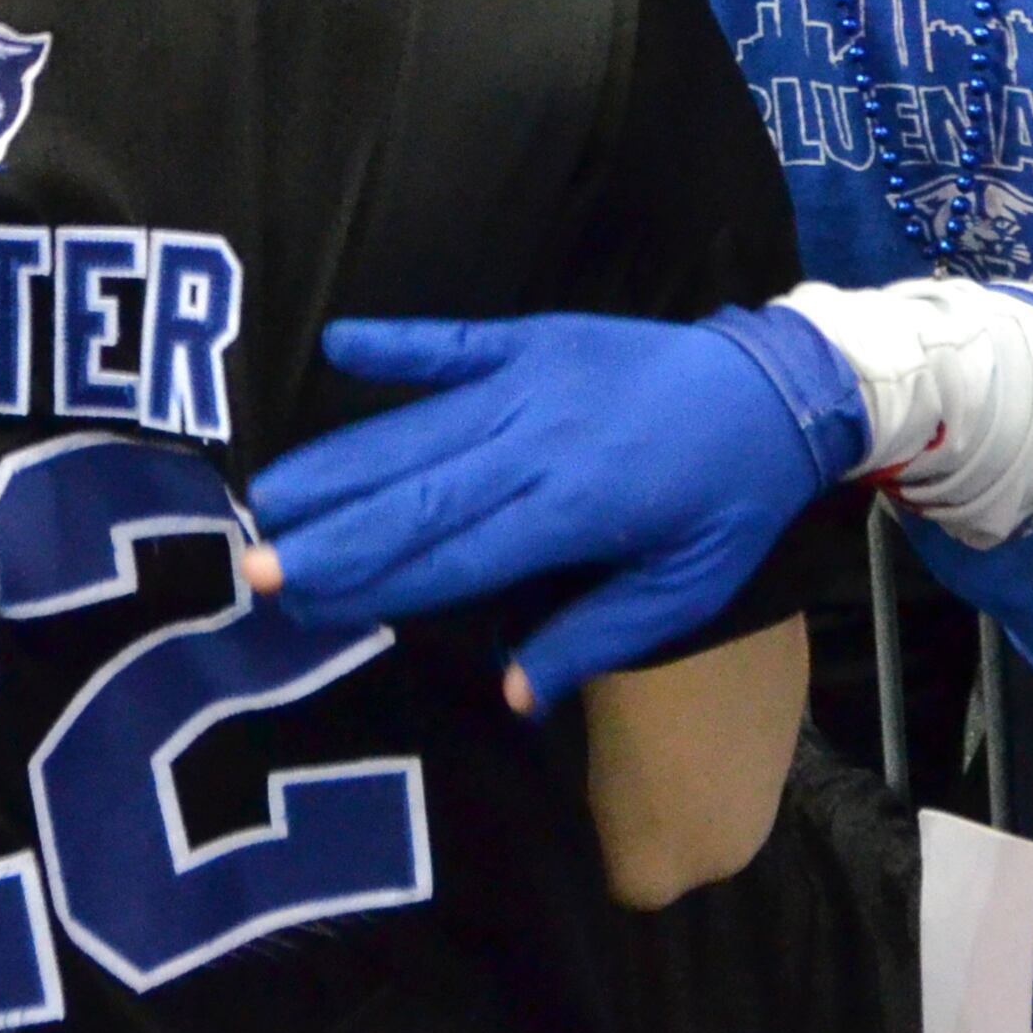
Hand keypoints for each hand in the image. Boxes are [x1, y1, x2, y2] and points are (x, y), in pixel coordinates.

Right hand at [244, 307, 854, 707]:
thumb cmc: (730, 504)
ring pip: (419, 427)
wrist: (783, 388)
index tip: (304, 606)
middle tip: (249, 563)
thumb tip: (511, 698)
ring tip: (265, 492)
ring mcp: (534, 379)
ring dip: (339, 460)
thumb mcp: (683, 590)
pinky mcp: (539, 335)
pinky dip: (400, 342)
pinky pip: (456, 340)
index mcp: (578, 508)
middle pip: (417, 495)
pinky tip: (340, 342)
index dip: (374, 583)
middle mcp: (541, 440)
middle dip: (330, 533)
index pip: (455, 555)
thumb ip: (593, 640)